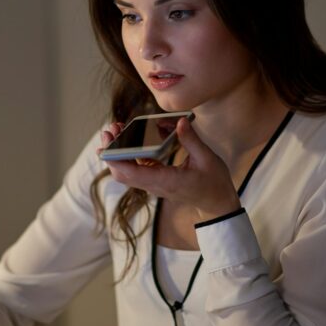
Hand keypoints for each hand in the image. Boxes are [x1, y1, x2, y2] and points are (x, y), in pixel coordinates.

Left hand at [100, 117, 240, 220]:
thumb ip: (191, 140)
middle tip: (111, 129)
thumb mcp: (207, 158)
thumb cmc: (214, 183)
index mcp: (166, 180)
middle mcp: (155, 185)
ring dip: (118, 153)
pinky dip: (129, 155)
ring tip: (116, 130)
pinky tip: (129, 138)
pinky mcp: (156, 181)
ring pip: (126, 172)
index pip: (132, 173)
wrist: (217, 204)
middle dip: (111, 152)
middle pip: (122, 173)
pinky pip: (136, 169)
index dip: (115, 158)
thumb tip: (180, 122)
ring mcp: (154, 184)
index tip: (108, 141)